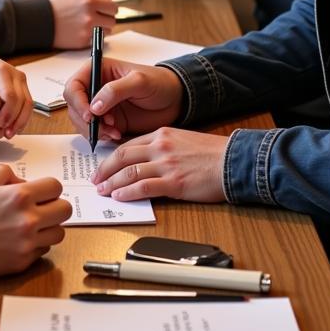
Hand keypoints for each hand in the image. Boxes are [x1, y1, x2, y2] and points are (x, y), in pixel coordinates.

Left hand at [0, 47, 32, 136]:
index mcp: (2, 71)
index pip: (10, 95)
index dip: (7, 112)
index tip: (0, 124)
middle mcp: (16, 75)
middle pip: (23, 100)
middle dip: (16, 119)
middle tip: (7, 133)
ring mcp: (22, 80)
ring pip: (29, 103)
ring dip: (22, 121)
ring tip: (11, 133)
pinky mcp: (23, 87)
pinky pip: (28, 104)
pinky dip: (23, 117)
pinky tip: (15, 127)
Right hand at [0, 164, 71, 278]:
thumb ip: (8, 174)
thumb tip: (25, 182)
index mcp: (20, 195)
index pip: (56, 187)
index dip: (48, 189)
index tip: (41, 194)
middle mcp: (28, 219)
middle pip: (65, 210)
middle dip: (54, 207)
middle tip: (40, 210)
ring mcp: (27, 243)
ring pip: (59, 233)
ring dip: (48, 228)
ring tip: (31, 227)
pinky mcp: (22, 262)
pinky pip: (43, 252)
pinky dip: (36, 246)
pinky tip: (19, 241)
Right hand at [46, 0, 116, 47]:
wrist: (39, 20)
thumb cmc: (54, 4)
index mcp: (90, 1)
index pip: (113, 7)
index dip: (110, 7)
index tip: (106, 8)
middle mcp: (90, 17)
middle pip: (112, 20)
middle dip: (107, 17)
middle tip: (99, 16)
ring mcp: (87, 31)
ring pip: (106, 31)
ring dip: (102, 27)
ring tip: (90, 23)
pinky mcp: (82, 42)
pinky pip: (96, 40)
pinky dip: (93, 36)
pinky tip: (84, 30)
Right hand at [63, 58, 183, 141]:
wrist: (174, 100)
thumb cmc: (159, 83)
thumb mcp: (139, 81)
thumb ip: (115, 90)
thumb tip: (94, 106)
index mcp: (98, 70)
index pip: (74, 85)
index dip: (77, 101)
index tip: (90, 115)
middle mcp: (94, 88)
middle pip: (73, 106)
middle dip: (86, 120)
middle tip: (104, 127)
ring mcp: (100, 106)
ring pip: (81, 121)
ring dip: (93, 130)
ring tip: (113, 131)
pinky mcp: (107, 121)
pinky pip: (94, 131)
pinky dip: (101, 136)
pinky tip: (117, 134)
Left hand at [91, 127, 228, 202]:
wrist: (233, 161)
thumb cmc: (212, 154)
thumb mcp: (184, 140)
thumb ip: (164, 147)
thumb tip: (146, 161)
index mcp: (162, 134)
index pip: (129, 144)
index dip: (112, 157)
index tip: (104, 165)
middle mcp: (160, 146)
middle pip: (123, 156)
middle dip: (105, 169)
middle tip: (95, 179)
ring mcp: (166, 164)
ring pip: (129, 172)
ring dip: (112, 182)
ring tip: (103, 190)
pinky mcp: (173, 182)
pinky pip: (143, 187)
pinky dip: (127, 192)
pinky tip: (119, 196)